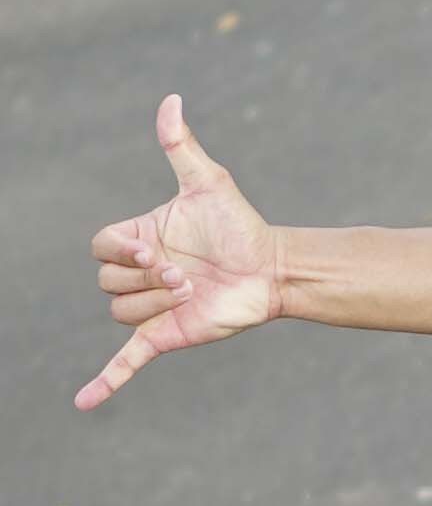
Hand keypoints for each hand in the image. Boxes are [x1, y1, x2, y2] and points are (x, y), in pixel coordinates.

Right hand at [78, 96, 283, 409]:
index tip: (154, 248)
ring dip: (153, 304)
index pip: (100, 246)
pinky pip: (125, 361)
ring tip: (190, 291)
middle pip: (107, 282)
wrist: (273, 268)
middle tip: (184, 274)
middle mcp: (139, 275)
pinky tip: (84, 404)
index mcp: (139, 238)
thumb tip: (171, 101)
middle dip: (144, 279)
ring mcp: (150, 308)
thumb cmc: (241, 224)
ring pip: (120, 312)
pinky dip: (106, 382)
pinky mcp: (165, 337)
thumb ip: (182, 147)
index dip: (120, 249)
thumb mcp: (209, 184)